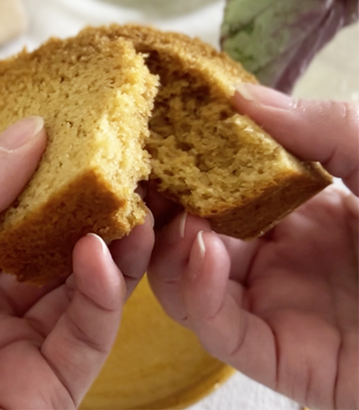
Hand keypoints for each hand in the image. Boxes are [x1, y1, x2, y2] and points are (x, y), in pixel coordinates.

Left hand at [0, 117, 154, 409]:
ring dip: (106, 246)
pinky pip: (83, 338)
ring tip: (134, 203)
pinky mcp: (41, 399)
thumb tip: (24, 134)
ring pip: (72, 291)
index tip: (71, 134)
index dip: (30, 175)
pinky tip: (105, 254)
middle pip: (37, 250)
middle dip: (79, 208)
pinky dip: (102, 295)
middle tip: (121, 164)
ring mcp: (5, 357)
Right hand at [148, 84, 358, 409]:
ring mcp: (281, 308)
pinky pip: (220, 328)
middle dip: (157, 205)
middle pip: (192, 231)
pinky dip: (191, 290)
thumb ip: (322, 127)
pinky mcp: (285, 358)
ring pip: (188, 281)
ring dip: (163, 245)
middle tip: (129, 176)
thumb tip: (240, 96)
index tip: (149, 134)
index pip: (222, 185)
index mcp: (308, 211)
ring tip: (165, 215)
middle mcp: (285, 258)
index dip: (183, 162)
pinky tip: (195, 250)